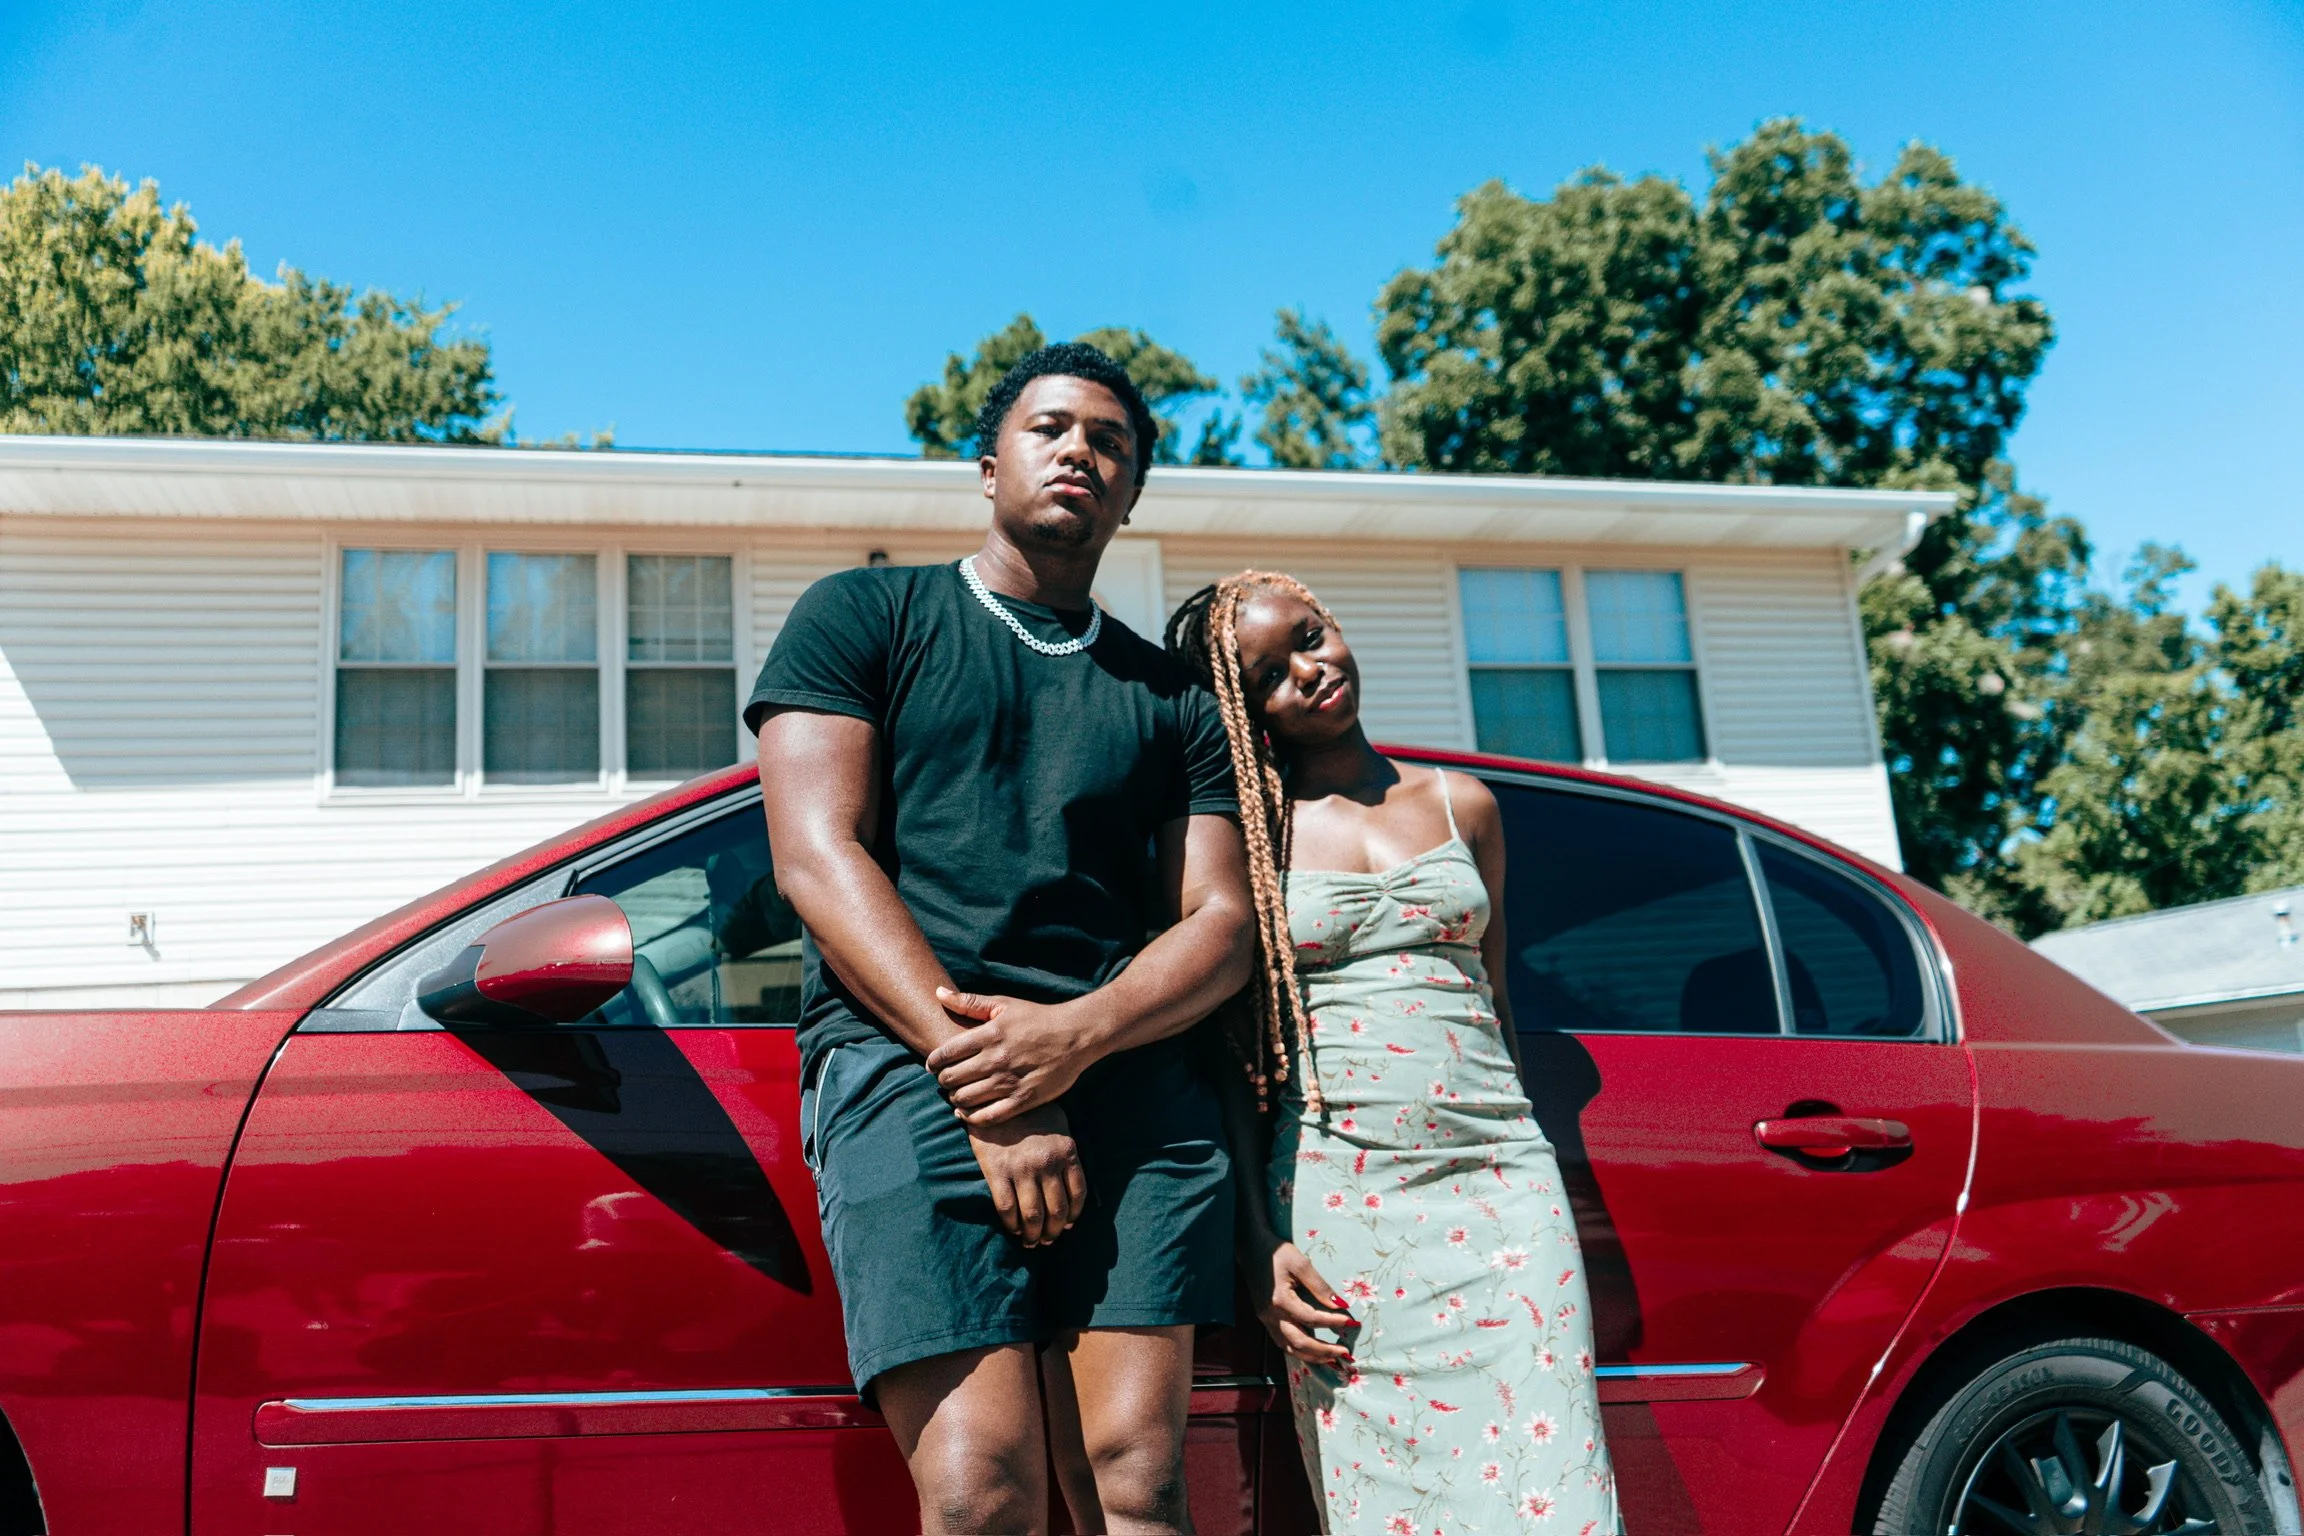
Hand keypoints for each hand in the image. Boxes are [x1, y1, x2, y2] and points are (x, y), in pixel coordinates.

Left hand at [928, 988, 1096, 1124]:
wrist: (1076, 1035)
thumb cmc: (1037, 1018)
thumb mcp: (1004, 1004)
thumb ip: (969, 1001)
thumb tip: (938, 992)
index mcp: (989, 1034)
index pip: (945, 1054)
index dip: (933, 1062)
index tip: (934, 1065)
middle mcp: (996, 1059)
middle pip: (952, 1078)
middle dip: (943, 1081)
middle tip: (946, 1080)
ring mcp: (1010, 1081)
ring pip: (965, 1099)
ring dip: (955, 1098)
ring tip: (958, 1093)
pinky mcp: (1023, 1100)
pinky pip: (988, 1117)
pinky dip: (971, 1118)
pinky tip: (968, 1113)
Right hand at [968, 1102, 1088, 1247]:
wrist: (995, 1097)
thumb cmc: (1030, 1111)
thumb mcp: (1060, 1125)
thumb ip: (1067, 1152)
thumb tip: (1070, 1184)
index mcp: (1066, 1152)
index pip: (1077, 1195)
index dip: (1073, 1216)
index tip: (1067, 1225)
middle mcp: (1047, 1163)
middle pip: (1056, 1211)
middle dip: (1054, 1232)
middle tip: (1049, 1240)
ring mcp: (1022, 1169)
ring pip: (1032, 1216)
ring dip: (1033, 1235)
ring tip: (1031, 1242)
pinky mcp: (997, 1172)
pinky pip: (1006, 1209)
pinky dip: (1011, 1225)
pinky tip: (1013, 1229)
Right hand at [1251, 1240, 1356, 1365]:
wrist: (1250, 1247)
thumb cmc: (1277, 1252)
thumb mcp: (1301, 1263)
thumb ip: (1320, 1286)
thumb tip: (1341, 1305)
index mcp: (1281, 1300)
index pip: (1312, 1319)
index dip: (1333, 1322)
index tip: (1351, 1322)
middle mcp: (1271, 1315)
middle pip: (1300, 1342)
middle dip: (1324, 1351)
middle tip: (1346, 1353)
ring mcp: (1266, 1319)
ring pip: (1289, 1348)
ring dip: (1312, 1356)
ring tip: (1332, 1360)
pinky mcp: (1265, 1319)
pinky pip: (1282, 1342)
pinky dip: (1298, 1351)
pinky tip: (1311, 1352)